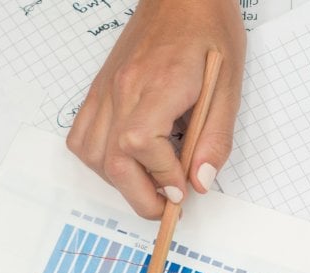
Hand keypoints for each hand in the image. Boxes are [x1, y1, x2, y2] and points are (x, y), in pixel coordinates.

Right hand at [67, 0, 244, 218]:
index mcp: (155, 84)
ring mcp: (104, 90)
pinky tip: (126, 160)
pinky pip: (82, 136)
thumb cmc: (207, 30)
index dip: (164, 178)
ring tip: (150, 181)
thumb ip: (214, 137)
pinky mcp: (98, 90)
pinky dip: (99, 159)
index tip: (184, 190)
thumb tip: (201, 180)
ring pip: (92, 154)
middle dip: (141, 196)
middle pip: (112, 161)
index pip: (142, 146)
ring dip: (120, 180)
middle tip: (168, 205)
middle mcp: (121, 89)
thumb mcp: (227, 85)